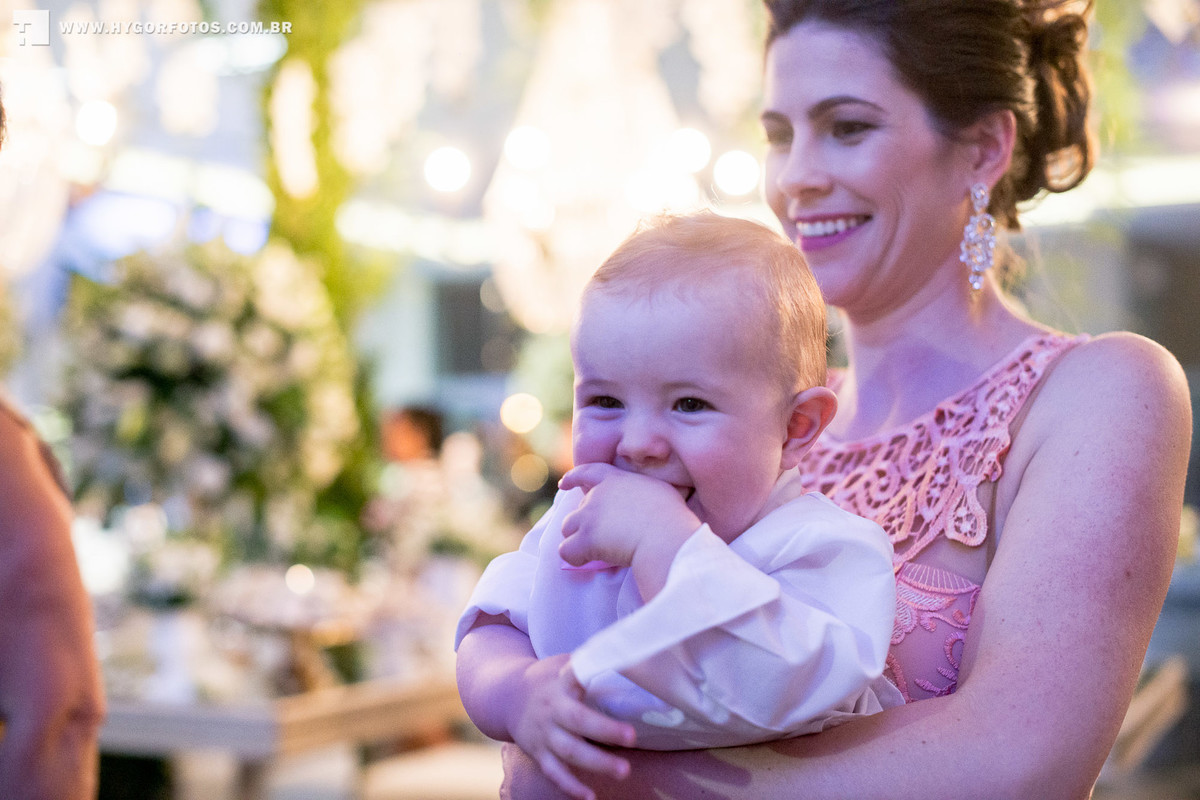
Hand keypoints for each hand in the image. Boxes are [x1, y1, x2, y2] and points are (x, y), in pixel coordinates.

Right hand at [509, 653, 636, 799]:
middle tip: (632, 737)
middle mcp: (551, 711)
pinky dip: (571, 787)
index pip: (574, 678)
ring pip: (569, 752)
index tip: (614, 673)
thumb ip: (586, 664)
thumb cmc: (546, 679)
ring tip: (624, 771)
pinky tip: (590, 796)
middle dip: (605, 731)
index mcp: (559, 685)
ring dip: (597, 763)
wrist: (506, 698)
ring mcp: (543, 735)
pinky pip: (555, 774)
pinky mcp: (539, 754)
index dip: (590, 677)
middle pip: (577, 722)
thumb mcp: (561, 664)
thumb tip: (625, 652)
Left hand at [558, 463, 699, 569]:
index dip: (573, 478)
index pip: (588, 472)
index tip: (563, 484)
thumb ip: (643, 492)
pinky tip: (587, 561)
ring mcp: (589, 516)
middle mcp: (598, 495)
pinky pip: (566, 550)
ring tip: (595, 551)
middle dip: (585, 523)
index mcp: (615, 480)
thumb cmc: (671, 516)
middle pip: (578, 508)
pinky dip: (575, 557)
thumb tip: (645, 501)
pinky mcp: (586, 539)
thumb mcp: (659, 491)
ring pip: (568, 527)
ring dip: (578, 539)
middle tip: (603, 537)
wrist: (665, 535)